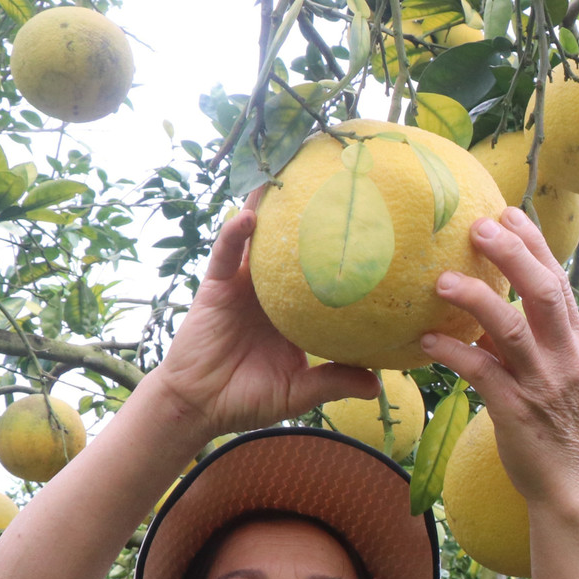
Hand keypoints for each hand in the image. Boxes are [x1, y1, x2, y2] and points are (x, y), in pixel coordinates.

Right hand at [154, 188, 378, 438]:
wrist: (201, 406)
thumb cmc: (249, 397)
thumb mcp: (299, 391)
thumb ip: (333, 381)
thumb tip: (377, 383)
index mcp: (294, 311)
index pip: (322, 276)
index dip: (340, 253)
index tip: (369, 228)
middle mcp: (271, 291)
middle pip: (293, 246)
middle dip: (309, 213)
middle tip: (334, 177)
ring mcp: (243, 285)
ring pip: (259, 239)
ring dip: (270, 207)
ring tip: (290, 172)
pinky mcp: (216, 286)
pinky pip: (227, 254)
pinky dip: (236, 233)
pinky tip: (251, 215)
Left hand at [420, 208, 578, 507]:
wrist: (568, 488)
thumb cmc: (554, 431)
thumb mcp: (555, 379)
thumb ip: (529, 344)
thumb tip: (486, 314)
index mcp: (577, 344)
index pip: (558, 282)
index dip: (534, 244)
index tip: (507, 212)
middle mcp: (566, 358)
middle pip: (543, 292)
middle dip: (512, 253)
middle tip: (478, 226)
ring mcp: (543, 384)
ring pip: (511, 329)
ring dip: (475, 299)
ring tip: (440, 280)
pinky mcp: (516, 412)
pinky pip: (481, 373)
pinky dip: (452, 352)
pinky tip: (425, 340)